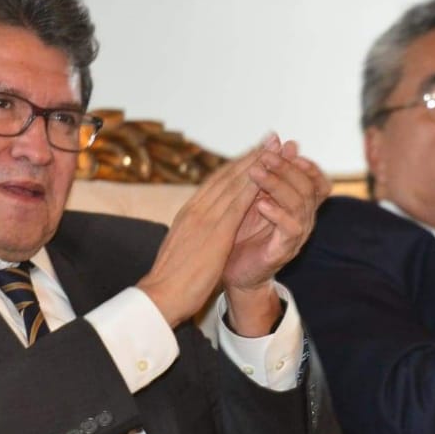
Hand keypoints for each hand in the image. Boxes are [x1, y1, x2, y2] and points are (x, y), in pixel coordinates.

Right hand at [137, 145, 265, 327]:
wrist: (160, 295)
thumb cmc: (170, 280)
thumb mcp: (181, 249)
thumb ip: (192, 234)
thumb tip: (198, 231)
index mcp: (188, 214)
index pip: (215, 183)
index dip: (236, 165)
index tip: (253, 152)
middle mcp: (195, 209)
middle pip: (226, 176)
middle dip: (251, 155)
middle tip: (270, 138)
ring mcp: (204, 218)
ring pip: (233, 183)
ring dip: (256, 163)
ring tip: (274, 147)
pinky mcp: (214, 231)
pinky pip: (236, 203)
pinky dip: (251, 186)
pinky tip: (267, 175)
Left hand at [223, 137, 330, 335]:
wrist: (233, 271)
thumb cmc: (243, 232)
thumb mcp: (253, 197)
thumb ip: (268, 172)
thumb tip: (285, 140)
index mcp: (300, 205)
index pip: (318, 181)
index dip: (307, 165)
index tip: (287, 149)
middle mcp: (304, 219)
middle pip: (309, 188)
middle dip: (287, 168)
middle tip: (265, 156)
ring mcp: (296, 236)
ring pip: (301, 204)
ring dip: (278, 185)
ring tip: (256, 173)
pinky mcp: (284, 250)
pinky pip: (290, 229)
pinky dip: (277, 213)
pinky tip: (261, 204)